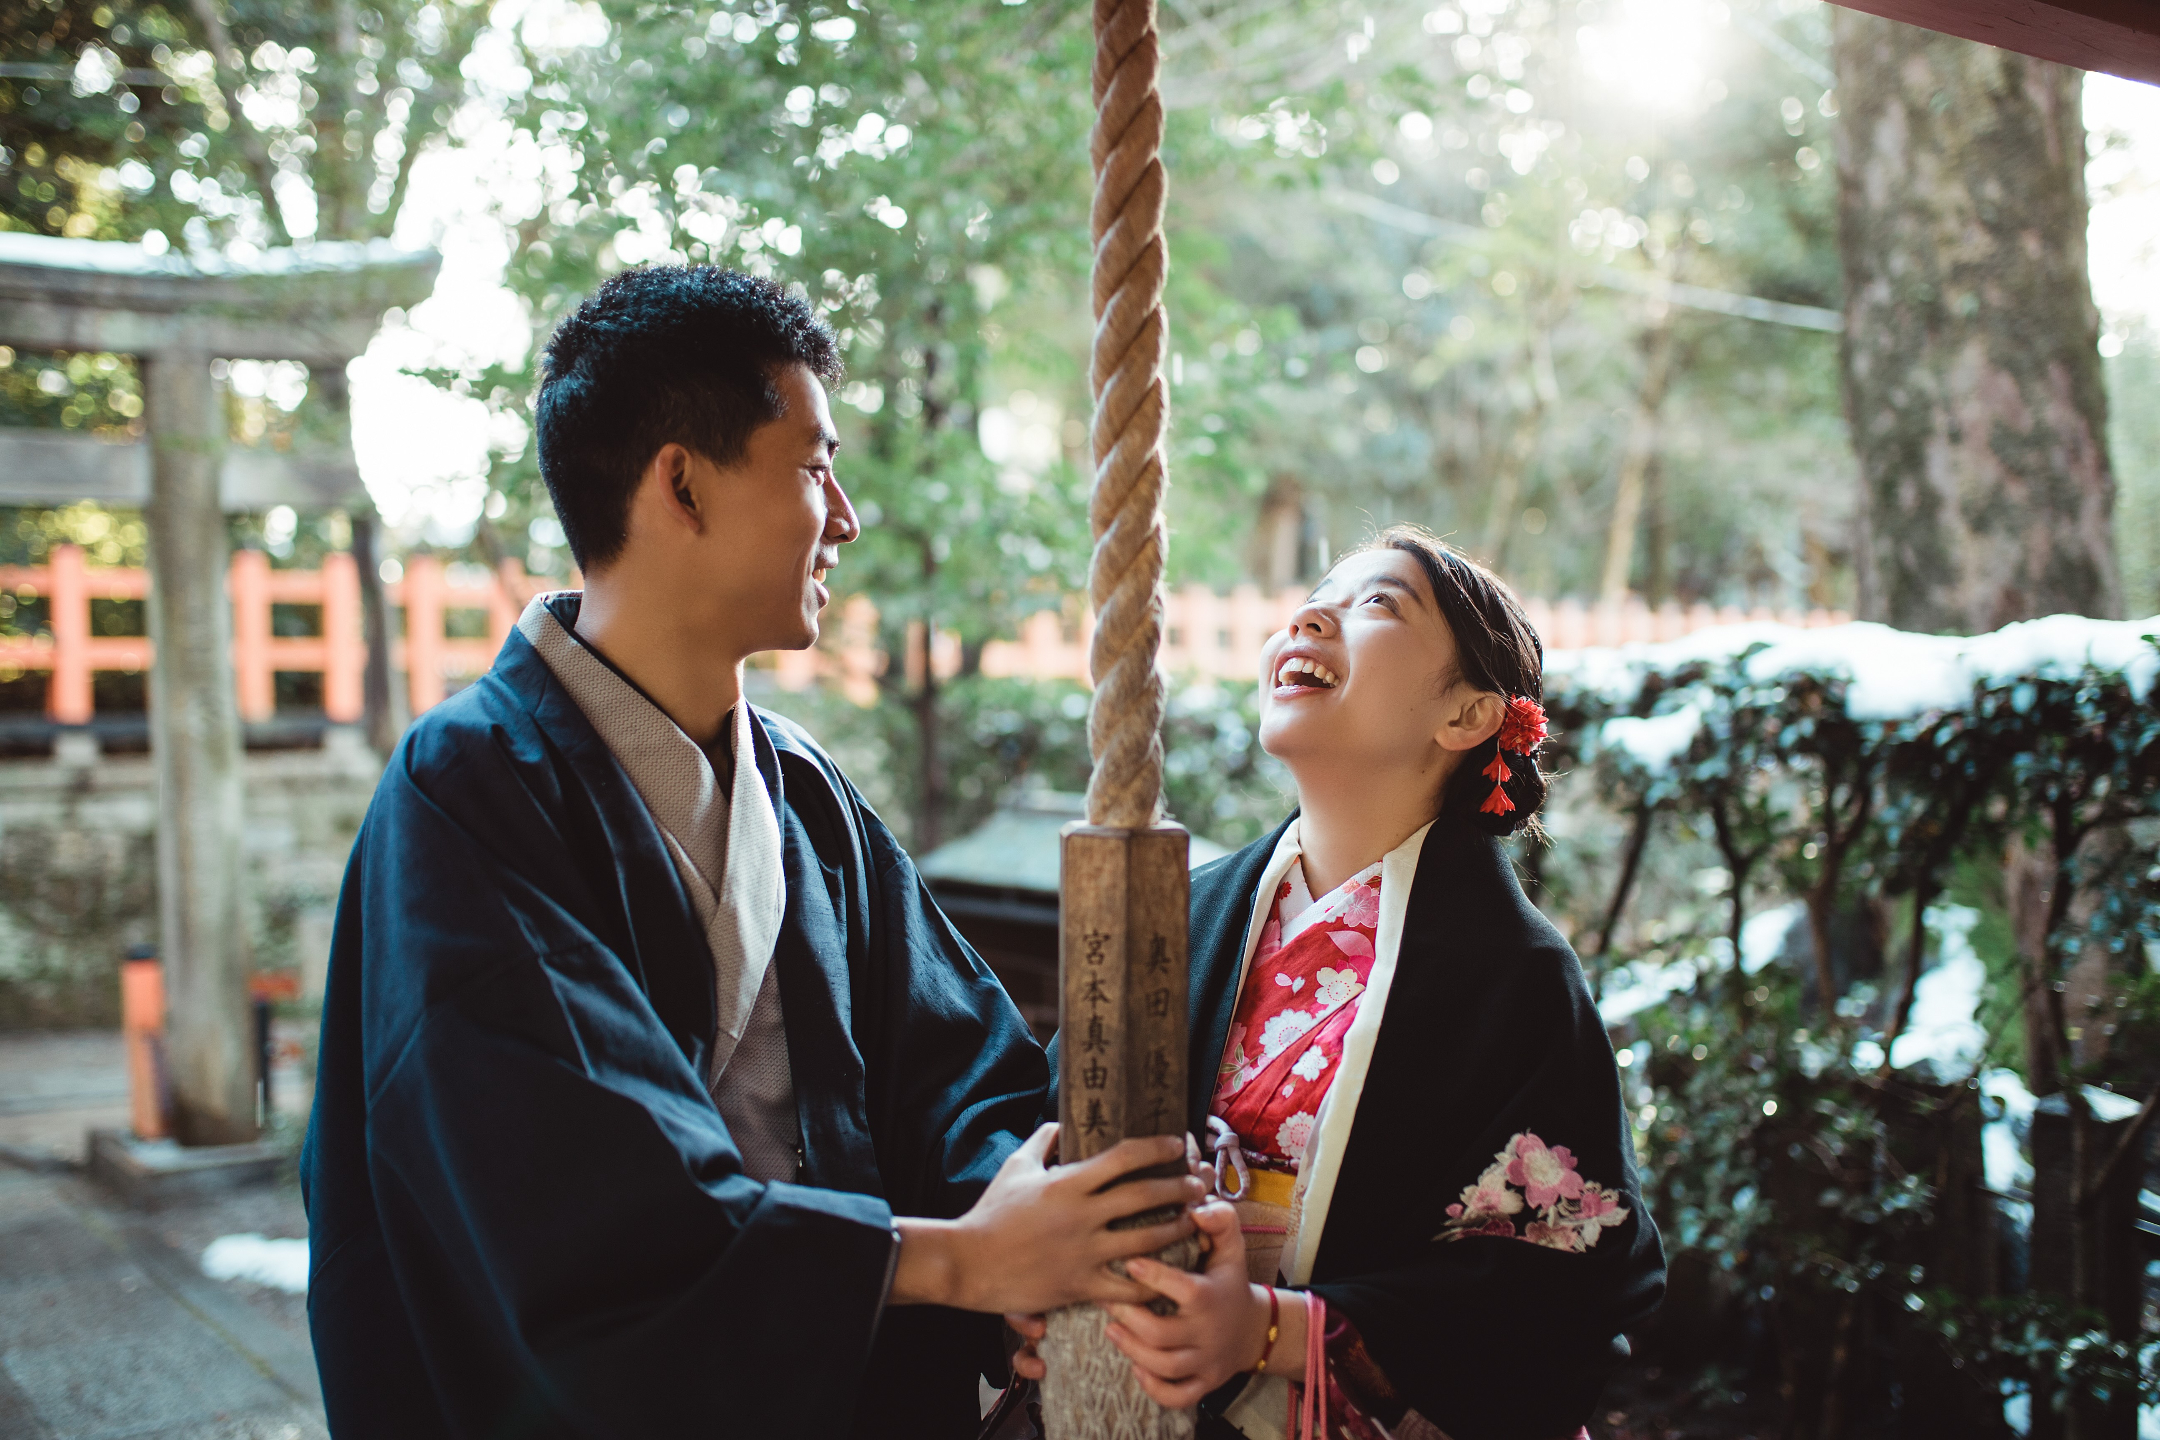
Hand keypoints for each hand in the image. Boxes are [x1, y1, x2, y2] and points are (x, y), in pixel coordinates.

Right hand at [1003, 1132, 1218, 1382]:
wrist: (967, 1262)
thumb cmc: (989, 1213)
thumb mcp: (1015, 1168)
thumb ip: (1040, 1143)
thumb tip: (1058, 1124)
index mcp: (1068, 1182)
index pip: (1123, 1156)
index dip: (1156, 1148)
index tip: (1177, 1145)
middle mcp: (1082, 1214)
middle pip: (1144, 1196)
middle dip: (1178, 1188)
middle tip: (1198, 1185)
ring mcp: (1084, 1251)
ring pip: (1145, 1239)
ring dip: (1175, 1229)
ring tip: (1193, 1223)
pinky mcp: (1080, 1284)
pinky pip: (1127, 1286)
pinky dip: (1151, 1280)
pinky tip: (1168, 1275)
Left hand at [1101, 1200, 1308, 1406]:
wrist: (1255, 1329)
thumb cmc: (1229, 1281)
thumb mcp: (1231, 1248)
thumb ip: (1219, 1220)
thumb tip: (1197, 1205)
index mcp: (1211, 1297)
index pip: (1181, 1289)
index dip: (1153, 1277)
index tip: (1128, 1262)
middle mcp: (1208, 1333)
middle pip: (1161, 1335)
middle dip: (1128, 1317)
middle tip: (1104, 1297)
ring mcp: (1206, 1361)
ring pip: (1164, 1366)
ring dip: (1132, 1350)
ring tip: (1111, 1328)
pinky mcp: (1204, 1383)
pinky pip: (1177, 1395)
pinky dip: (1155, 1387)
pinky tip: (1135, 1367)